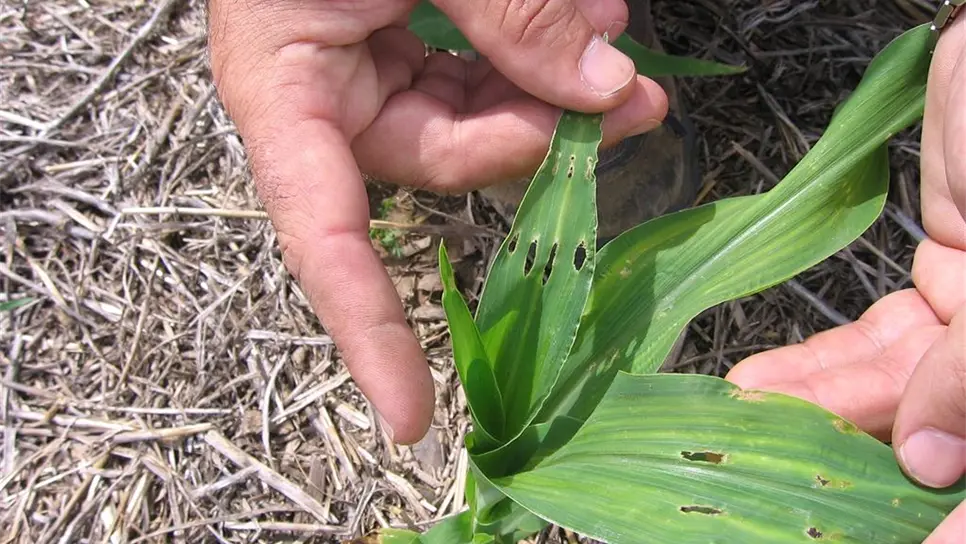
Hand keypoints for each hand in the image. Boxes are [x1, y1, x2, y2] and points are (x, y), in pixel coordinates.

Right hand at [207, 0, 667, 442]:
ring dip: (549, 92)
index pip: (323, 234)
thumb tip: (608, 85)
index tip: (413, 416)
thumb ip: (511, 8)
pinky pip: (474, 76)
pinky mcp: (402, 41)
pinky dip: (530, 60)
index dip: (367, 331)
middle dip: (534, 139)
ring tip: (616, 41)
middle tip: (630, 98)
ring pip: (468, 120)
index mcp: (281, 82)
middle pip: (434, 164)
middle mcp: (317, 91)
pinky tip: (584, 27)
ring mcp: (363, 67)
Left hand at [726, 18, 965, 541]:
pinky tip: (769, 384)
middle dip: (862, 465)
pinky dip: (824, 367)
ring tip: (751, 419)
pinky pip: (877, 344)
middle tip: (783, 483)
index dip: (959, 527)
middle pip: (945, 438)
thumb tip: (924, 458)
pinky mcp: (943, 285)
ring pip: (898, 394)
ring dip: (820, 411)